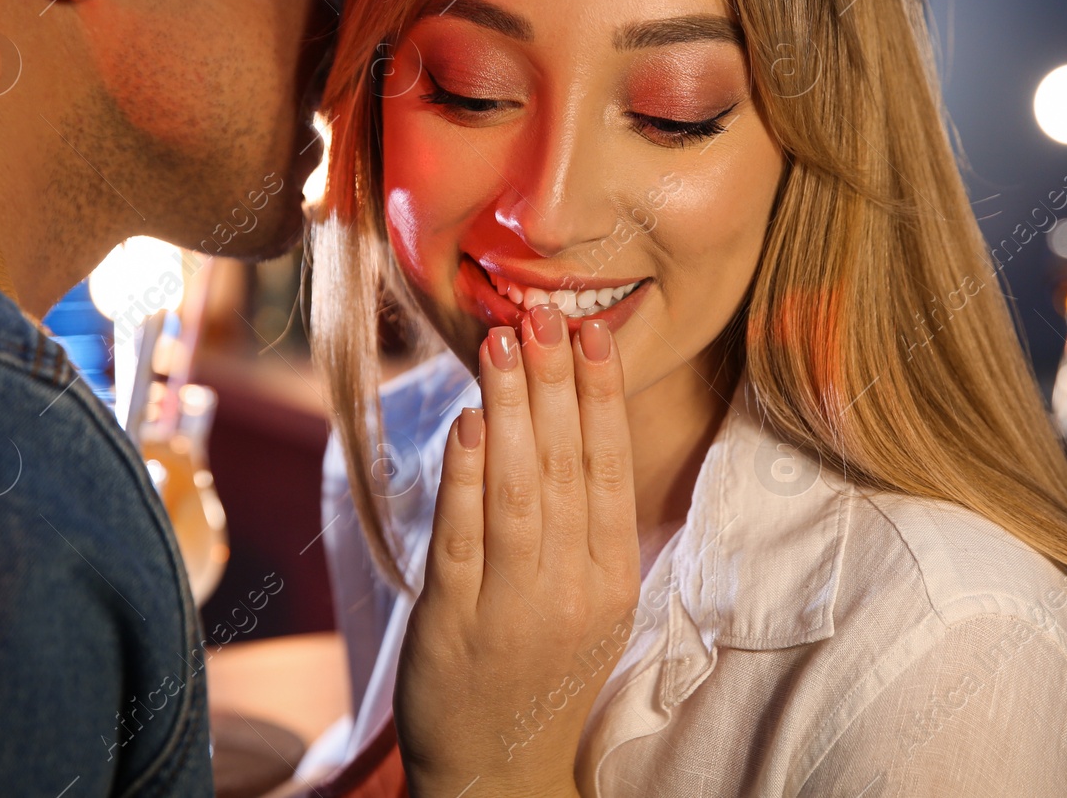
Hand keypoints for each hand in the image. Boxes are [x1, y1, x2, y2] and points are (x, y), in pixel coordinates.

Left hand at [395, 307, 641, 797]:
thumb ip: (586, 525)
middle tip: (544, 314)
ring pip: (519, 491)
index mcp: (611, 577)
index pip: (609, 469)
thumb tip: (577, 425)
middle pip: (566, 468)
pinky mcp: (455, 623)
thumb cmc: (542, 671)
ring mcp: (514, 607)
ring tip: (503, 344)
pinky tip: (468, 422)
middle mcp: (572, 589)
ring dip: (512, 410)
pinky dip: (465, 476)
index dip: (601, 397)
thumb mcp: (589, 602)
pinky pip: (464, 537)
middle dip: (555, 384)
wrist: (500, 769)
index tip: (593, 334)